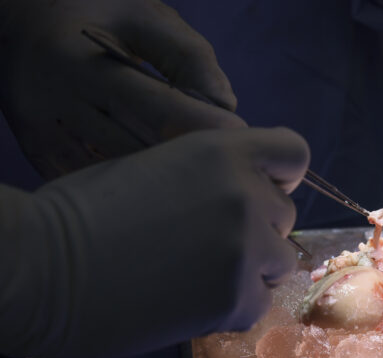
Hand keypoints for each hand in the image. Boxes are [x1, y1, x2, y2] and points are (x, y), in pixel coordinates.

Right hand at [0, 0, 244, 179]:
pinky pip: (102, 195)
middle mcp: (60, 109)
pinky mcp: (46, 164)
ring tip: (208, 184)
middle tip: (234, 170)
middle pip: (142, 155)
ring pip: (124, 184)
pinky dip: (139, 197)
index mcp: (82, 65)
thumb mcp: (139, 15)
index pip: (156, 108)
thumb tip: (227, 105)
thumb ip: (187, 54)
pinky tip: (167, 193)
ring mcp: (49, 143)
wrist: (16, 32)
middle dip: (195, 166)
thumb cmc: (92, 18)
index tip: (242, 138)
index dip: (205, 129)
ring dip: (171, 189)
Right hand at [0, 127, 308, 357]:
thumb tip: (244, 202)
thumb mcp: (155, 167)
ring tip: (198, 279)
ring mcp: (245, 249)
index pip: (293, 152)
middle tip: (206, 247)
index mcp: (220, 151)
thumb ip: (210, 177)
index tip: (258, 196)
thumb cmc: (84, 214)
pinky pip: (259, 305)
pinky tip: (191, 305)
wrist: (46, 269)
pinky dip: (233, 309)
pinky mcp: (237, 299)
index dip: (280, 177)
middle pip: (285, 216)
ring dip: (250, 273)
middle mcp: (245, 194)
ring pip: (279, 264)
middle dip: (256, 231)